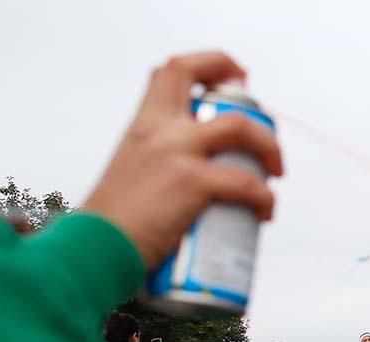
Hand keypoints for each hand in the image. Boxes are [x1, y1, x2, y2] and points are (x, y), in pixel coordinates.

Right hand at [83, 51, 283, 269]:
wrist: (94, 250)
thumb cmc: (113, 226)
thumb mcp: (131, 175)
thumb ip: (156, 166)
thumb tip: (188, 184)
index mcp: (143, 125)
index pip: (174, 71)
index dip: (211, 65)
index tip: (236, 79)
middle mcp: (159, 129)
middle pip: (212, 86)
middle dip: (245, 98)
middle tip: (268, 136)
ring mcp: (176, 152)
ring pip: (241, 128)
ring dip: (269, 147)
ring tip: (275, 175)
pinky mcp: (191, 183)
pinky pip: (246, 183)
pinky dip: (264, 198)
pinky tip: (264, 212)